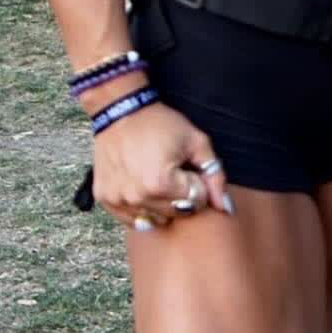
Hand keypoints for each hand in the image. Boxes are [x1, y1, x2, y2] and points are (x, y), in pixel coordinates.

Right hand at [91, 100, 231, 231]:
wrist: (121, 112)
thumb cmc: (161, 124)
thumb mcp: (196, 142)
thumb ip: (215, 175)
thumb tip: (225, 208)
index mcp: (161, 183)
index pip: (197, 201)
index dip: (198, 183)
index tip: (187, 166)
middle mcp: (137, 197)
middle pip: (178, 213)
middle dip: (183, 195)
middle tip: (174, 172)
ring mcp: (119, 200)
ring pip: (157, 219)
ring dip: (164, 203)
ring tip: (158, 177)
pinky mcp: (106, 200)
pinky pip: (134, 220)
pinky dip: (143, 208)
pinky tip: (142, 186)